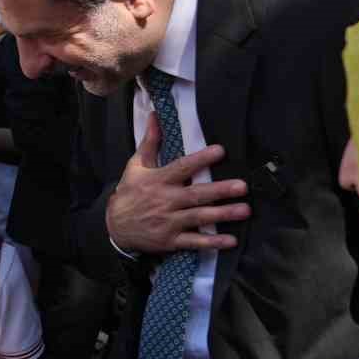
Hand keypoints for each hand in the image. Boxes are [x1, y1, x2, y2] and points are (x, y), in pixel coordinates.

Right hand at [105, 113, 248, 253]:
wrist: (114, 226)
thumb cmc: (129, 192)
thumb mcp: (136, 165)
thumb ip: (150, 141)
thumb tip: (155, 116)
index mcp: (158, 180)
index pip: (182, 167)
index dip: (201, 159)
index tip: (220, 151)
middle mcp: (165, 201)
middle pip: (196, 194)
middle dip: (220, 190)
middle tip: (241, 186)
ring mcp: (169, 222)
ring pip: (199, 217)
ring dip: (222, 214)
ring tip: (244, 210)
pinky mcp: (171, 240)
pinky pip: (194, 242)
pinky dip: (212, 242)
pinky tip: (231, 240)